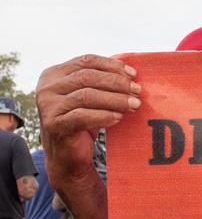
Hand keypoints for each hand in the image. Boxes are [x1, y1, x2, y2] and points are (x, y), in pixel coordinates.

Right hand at [36, 55, 140, 185]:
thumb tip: (131, 73)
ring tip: (133, 105)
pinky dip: (104, 115)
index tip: (133, 74)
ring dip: (115, 99)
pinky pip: (83, 116)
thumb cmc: (82, 123)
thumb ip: (102, 81)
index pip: (86, 61)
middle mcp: (47, 88)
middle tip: (137, 91)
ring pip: (87, 95)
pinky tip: (118, 117)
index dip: (112, 65)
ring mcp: (48, 106)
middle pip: (88, 77)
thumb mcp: (90, 96)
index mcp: (54, 74)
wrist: (68, 157)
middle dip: (116, 83)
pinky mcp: (53, 125)